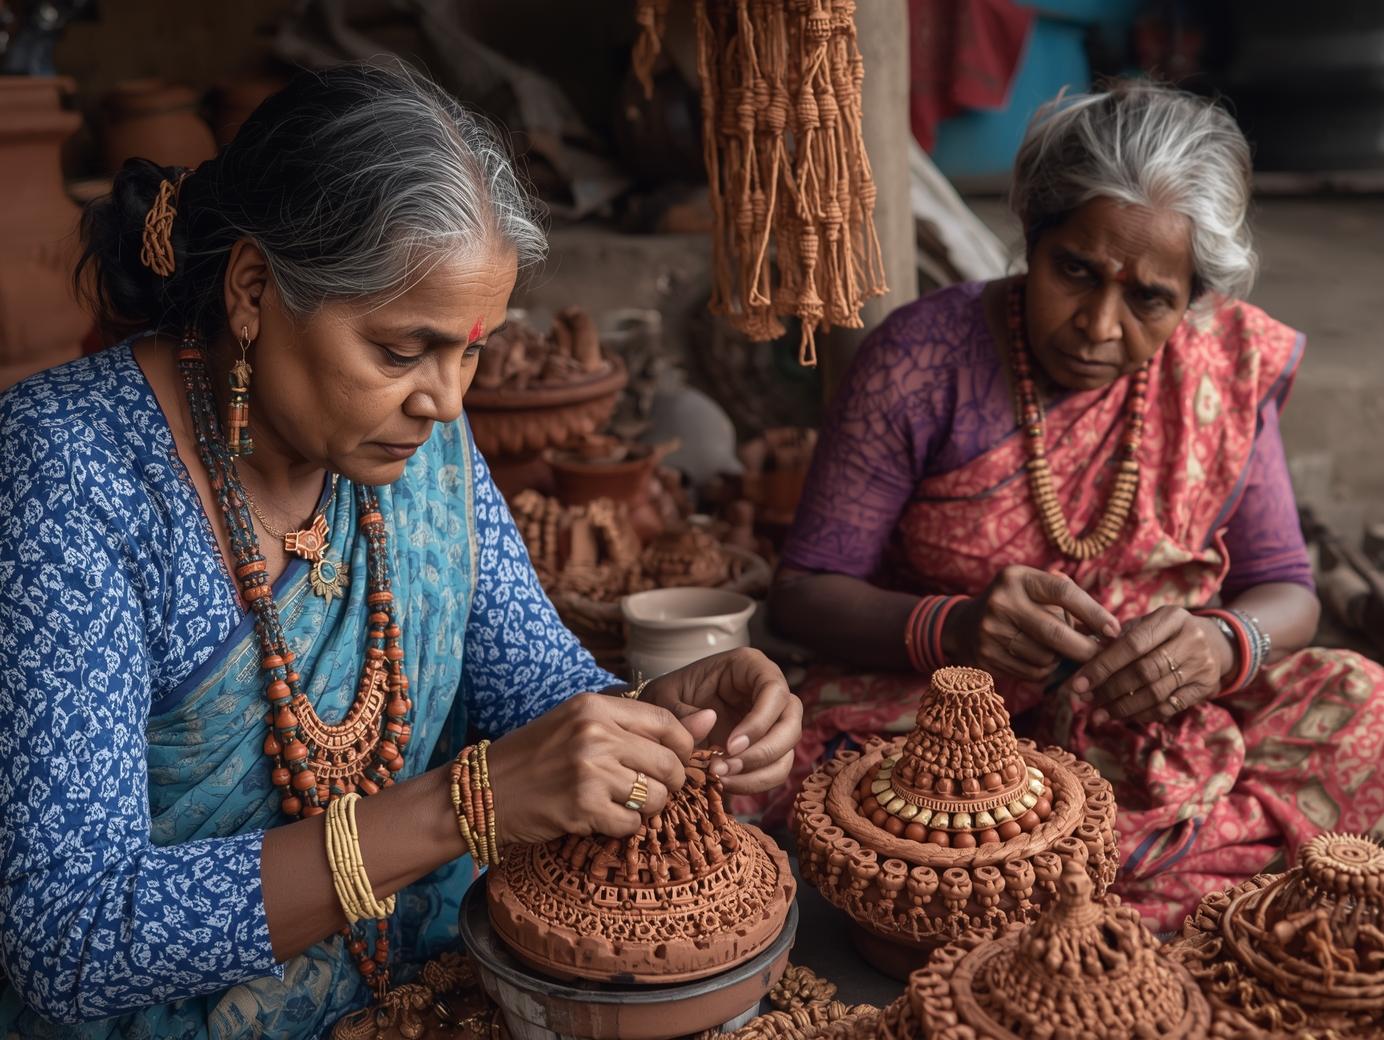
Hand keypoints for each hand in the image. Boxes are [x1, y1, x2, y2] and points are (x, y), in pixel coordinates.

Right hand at [486, 692, 717, 843]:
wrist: (483, 792)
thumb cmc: (536, 757)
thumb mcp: (581, 725)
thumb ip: (641, 724)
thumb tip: (712, 718)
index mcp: (596, 706)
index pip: (667, 722)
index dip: (682, 746)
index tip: (673, 760)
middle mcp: (595, 734)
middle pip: (669, 763)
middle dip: (666, 783)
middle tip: (643, 788)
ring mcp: (590, 770)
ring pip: (656, 797)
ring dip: (644, 808)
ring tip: (616, 802)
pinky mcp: (583, 807)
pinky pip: (631, 823)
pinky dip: (621, 827)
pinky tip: (598, 818)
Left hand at [642, 647, 801, 794]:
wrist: (666, 715)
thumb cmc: (670, 694)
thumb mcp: (664, 697)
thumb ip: (680, 711)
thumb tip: (709, 720)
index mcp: (749, 665)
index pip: (774, 691)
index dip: (759, 721)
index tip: (730, 745)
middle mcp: (768, 691)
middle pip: (791, 722)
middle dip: (763, 752)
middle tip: (725, 767)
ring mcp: (772, 720)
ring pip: (788, 749)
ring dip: (760, 772)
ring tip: (721, 777)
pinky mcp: (766, 745)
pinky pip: (776, 768)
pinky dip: (755, 782)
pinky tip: (726, 782)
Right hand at [944, 565, 1120, 682]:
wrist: (962, 627)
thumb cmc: (1015, 605)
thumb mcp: (1032, 588)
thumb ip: (1067, 600)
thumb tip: (1109, 630)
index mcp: (1017, 578)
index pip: (1063, 592)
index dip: (1093, 612)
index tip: (1114, 630)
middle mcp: (1001, 601)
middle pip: (1055, 632)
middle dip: (1085, 648)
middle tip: (1104, 656)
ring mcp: (990, 631)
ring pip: (1045, 656)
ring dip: (1060, 659)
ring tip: (1056, 651)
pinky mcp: (986, 656)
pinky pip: (1032, 673)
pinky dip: (1044, 671)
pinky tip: (1038, 660)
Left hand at [1063, 606, 1235, 724]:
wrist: (1217, 642)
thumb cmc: (1168, 631)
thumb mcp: (1149, 623)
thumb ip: (1119, 636)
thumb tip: (1083, 654)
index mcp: (1172, 618)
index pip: (1132, 645)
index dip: (1103, 666)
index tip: (1078, 682)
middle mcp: (1190, 641)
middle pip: (1144, 672)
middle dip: (1109, 689)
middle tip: (1084, 700)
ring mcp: (1201, 667)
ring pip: (1155, 693)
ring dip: (1122, 707)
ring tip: (1097, 714)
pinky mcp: (1206, 689)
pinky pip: (1169, 707)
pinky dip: (1142, 714)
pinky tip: (1122, 716)